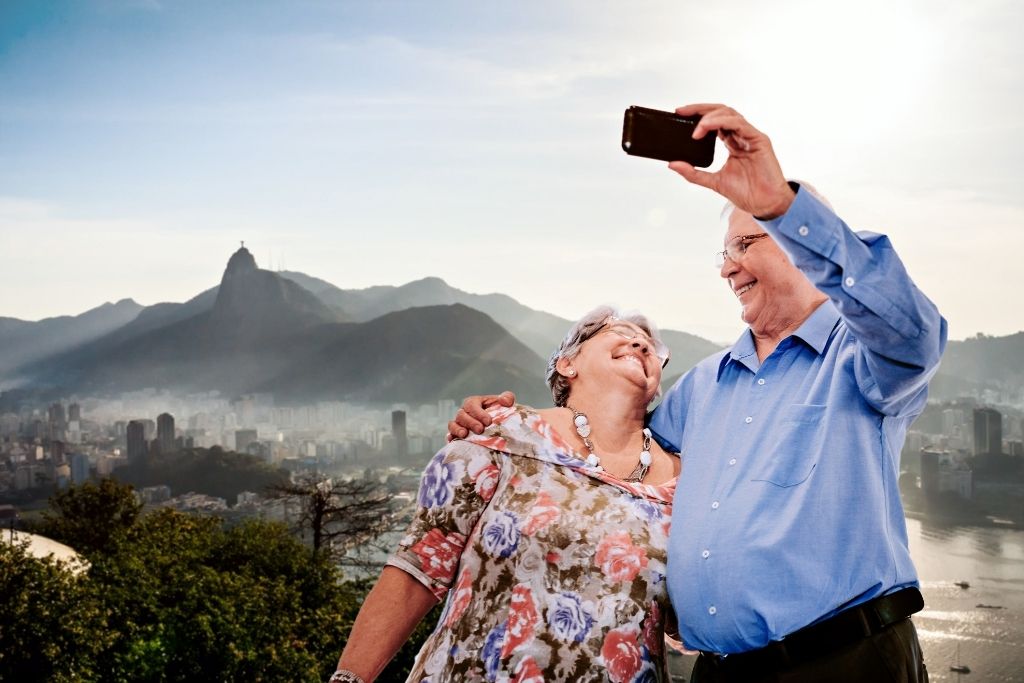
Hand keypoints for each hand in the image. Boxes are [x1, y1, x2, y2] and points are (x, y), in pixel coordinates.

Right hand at [446, 391, 515, 440]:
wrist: (498, 427)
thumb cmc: (500, 413)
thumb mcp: (505, 403)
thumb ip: (507, 398)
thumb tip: (504, 401)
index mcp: (473, 403)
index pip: (472, 405)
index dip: (478, 413)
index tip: (488, 422)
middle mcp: (464, 413)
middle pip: (461, 415)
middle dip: (470, 423)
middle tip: (480, 430)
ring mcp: (459, 424)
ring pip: (453, 424)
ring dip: (457, 429)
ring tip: (464, 435)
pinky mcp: (457, 436)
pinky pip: (450, 435)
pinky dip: (451, 438)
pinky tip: (453, 441)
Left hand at [668, 103, 794, 218]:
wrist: (764, 204)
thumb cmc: (746, 193)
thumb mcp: (713, 181)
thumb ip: (693, 173)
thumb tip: (672, 164)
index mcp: (731, 142)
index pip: (713, 121)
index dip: (697, 115)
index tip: (679, 114)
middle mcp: (741, 136)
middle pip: (720, 112)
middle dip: (700, 109)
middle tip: (681, 112)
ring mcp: (750, 136)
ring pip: (729, 114)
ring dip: (709, 117)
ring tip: (696, 128)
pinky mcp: (759, 139)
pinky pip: (739, 124)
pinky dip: (721, 122)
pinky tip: (706, 127)